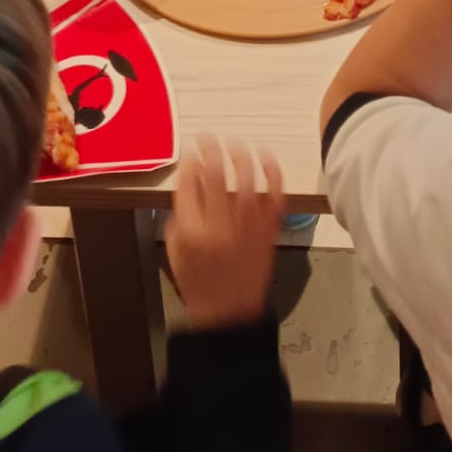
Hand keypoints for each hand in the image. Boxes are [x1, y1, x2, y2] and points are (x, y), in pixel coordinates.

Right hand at [166, 137, 284, 329]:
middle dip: (212, 150)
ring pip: (248, 179)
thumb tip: (189, 181)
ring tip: (235, 143)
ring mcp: (249, 227)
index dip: (191, 161)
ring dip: (241, 155)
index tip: (191, 151)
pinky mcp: (270, 231)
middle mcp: (221, 225)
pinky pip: (276, 196)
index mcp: (193, 231)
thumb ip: (179, 214)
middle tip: (209, 138)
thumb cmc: (197, 282)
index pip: (190, 183)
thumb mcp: (175, 249)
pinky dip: (273, 174)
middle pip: (218, 174)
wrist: (229, 313)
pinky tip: (267, 157)